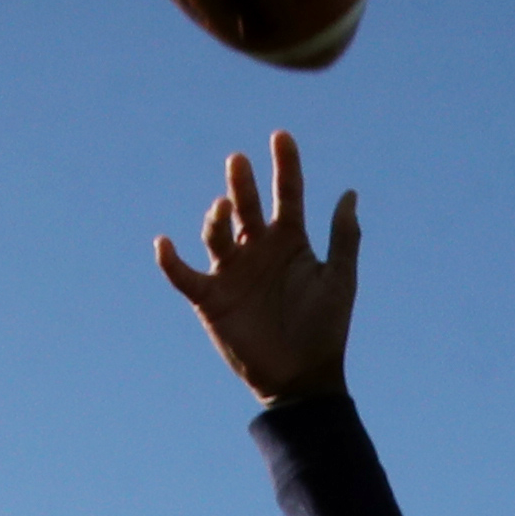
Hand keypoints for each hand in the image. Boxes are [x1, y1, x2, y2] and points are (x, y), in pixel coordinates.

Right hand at [150, 129, 358, 405]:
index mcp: (290, 241)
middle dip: (242, 183)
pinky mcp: (211, 299)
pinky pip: (184, 276)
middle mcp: (258, 250)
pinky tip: (164, 243)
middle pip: (246, 206)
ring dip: (217, 218)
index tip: (281, 136)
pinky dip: (170, 261)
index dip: (285, 164)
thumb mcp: (339, 280)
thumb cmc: (326, 329)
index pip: (286, 193)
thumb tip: (350, 192)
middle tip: (238, 161)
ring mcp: (232, 273)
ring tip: (224, 206)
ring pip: (217, 233)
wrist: (303, 379)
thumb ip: (344, 237)